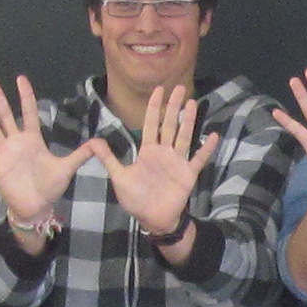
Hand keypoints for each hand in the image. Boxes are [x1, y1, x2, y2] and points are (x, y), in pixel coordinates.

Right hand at [0, 75, 96, 231]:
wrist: (36, 207)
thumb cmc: (50, 187)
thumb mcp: (66, 168)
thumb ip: (80, 155)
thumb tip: (98, 142)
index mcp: (33, 140)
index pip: (28, 112)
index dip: (25, 96)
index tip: (20, 78)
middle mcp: (16, 142)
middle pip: (6, 115)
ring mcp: (4, 152)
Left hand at [101, 83, 206, 242]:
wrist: (152, 219)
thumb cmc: (136, 199)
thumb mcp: (119, 177)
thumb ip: (109, 158)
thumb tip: (93, 141)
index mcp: (148, 151)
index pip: (151, 124)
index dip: (154, 107)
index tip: (159, 90)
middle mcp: (164, 152)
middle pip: (170, 125)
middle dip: (174, 106)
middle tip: (180, 87)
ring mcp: (177, 162)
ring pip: (184, 136)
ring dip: (189, 120)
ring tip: (193, 103)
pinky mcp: (188, 174)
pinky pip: (198, 159)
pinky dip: (206, 148)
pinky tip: (213, 135)